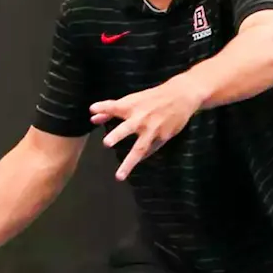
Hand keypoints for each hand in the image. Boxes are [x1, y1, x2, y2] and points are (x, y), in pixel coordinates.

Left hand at [90, 77, 206, 180]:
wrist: (180, 96)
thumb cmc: (152, 98)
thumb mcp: (133, 100)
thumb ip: (111, 109)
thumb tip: (92, 117)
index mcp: (132, 106)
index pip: (114, 106)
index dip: (103, 108)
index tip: (91, 110)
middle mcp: (141, 118)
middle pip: (128, 128)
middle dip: (117, 135)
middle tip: (106, 143)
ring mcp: (152, 129)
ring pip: (140, 148)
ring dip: (129, 162)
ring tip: (119, 176)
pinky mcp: (163, 137)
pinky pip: (150, 150)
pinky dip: (143, 157)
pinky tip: (136, 163)